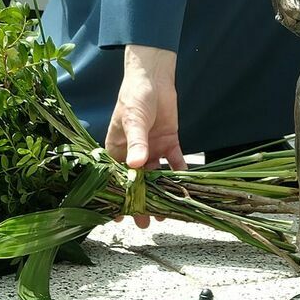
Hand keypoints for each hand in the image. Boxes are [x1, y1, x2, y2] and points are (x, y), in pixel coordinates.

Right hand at [106, 45, 185, 226]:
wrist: (154, 77)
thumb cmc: (134, 95)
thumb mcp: (133, 118)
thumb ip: (136, 141)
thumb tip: (136, 165)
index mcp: (117, 147)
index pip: (115, 175)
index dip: (116, 195)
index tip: (117, 216)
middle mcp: (134, 151)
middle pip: (136, 180)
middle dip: (140, 201)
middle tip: (144, 222)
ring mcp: (152, 148)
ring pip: (156, 176)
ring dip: (160, 192)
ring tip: (164, 213)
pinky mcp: (169, 143)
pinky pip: (175, 162)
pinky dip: (179, 173)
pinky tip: (184, 186)